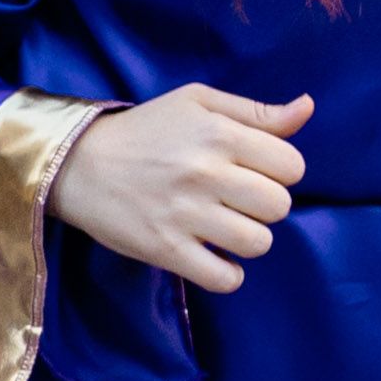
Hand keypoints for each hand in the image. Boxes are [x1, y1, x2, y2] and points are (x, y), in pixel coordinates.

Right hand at [48, 83, 313, 295]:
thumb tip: (306, 108)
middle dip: (263, 206)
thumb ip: (255, 110)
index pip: (291, 166)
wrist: (74, 164)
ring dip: (246, 239)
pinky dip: (226, 274)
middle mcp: (206, 173)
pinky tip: (211, 257)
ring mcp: (185, 214)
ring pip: (258, 243)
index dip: (278, 171)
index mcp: (219, 134)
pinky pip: (224, 278)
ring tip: (221, 228)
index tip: (251, 171)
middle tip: (233, 200)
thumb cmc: (143, 131)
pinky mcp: (165, 249)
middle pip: (279, 206)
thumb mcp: (196, 102)